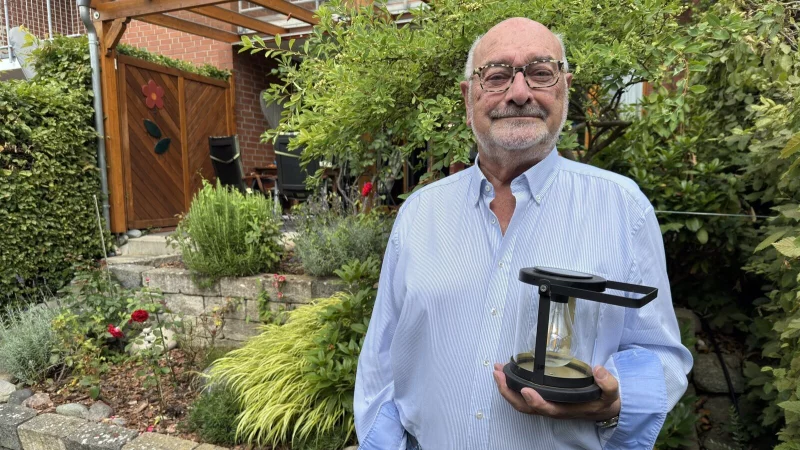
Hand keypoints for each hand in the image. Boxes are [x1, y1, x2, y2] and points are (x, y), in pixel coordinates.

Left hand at [492, 362, 620, 420]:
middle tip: (499, 374)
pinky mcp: (543, 399)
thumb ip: (607, 383)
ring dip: (506, 388)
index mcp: (566, 409)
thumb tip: (598, 370)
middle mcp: (553, 409)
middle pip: (525, 407)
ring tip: (497, 371)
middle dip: (509, 392)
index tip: (526, 389)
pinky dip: (511, 387)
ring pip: (521, 403)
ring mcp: (546, 405)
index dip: (535, 401)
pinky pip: (523, 397)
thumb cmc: (603, 400)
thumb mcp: (611, 393)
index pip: (548, 409)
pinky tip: (506, 374)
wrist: (604, 408)